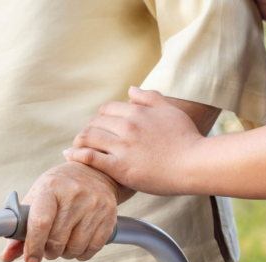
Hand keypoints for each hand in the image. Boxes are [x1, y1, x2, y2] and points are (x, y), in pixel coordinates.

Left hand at [0, 162, 121, 261]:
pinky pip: (92, 249)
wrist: (93, 172)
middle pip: (57, 240)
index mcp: (50, 187)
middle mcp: (74, 194)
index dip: (33, 245)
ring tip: (62, 242)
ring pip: (74, 248)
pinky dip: (81, 253)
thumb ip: (21, 228)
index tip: (30, 259)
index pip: (41, 221)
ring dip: (64, 253)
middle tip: (46, 247)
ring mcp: (94, 205)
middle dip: (48, 251)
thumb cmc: (59, 187)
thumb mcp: (37, 198)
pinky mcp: (109, 216)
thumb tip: (6, 256)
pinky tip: (76, 243)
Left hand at [63, 87, 203, 195]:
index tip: (101, 128)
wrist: (196, 165)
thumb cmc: (187, 139)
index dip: (101, 118)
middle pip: (94, 123)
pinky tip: (69, 156)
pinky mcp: (119, 167)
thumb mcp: (171, 111)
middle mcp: (127, 126)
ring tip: (75, 148)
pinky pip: (90, 157)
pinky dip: (76, 154)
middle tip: (86, 139)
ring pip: (88, 137)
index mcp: (137, 112)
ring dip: (79, 141)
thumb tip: (130, 89)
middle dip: (89, 130)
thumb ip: (150, 98)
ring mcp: (122, 147)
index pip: (106, 109)